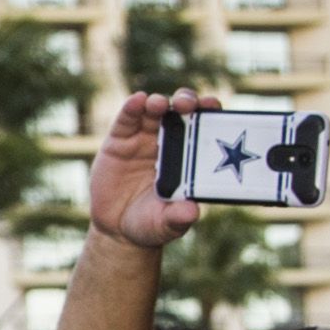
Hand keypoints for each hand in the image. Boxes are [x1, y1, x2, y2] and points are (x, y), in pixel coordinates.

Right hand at [83, 92, 213, 253]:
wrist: (117, 229)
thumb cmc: (150, 224)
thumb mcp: (165, 224)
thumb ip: (178, 218)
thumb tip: (192, 211)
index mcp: (188, 156)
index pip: (203, 126)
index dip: (209, 112)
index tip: (212, 106)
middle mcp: (168, 141)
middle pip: (181, 111)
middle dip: (186, 101)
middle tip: (187, 104)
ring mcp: (143, 138)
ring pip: (154, 110)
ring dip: (158, 102)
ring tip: (159, 104)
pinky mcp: (119, 139)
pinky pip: (127, 118)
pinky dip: (132, 107)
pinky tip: (137, 101)